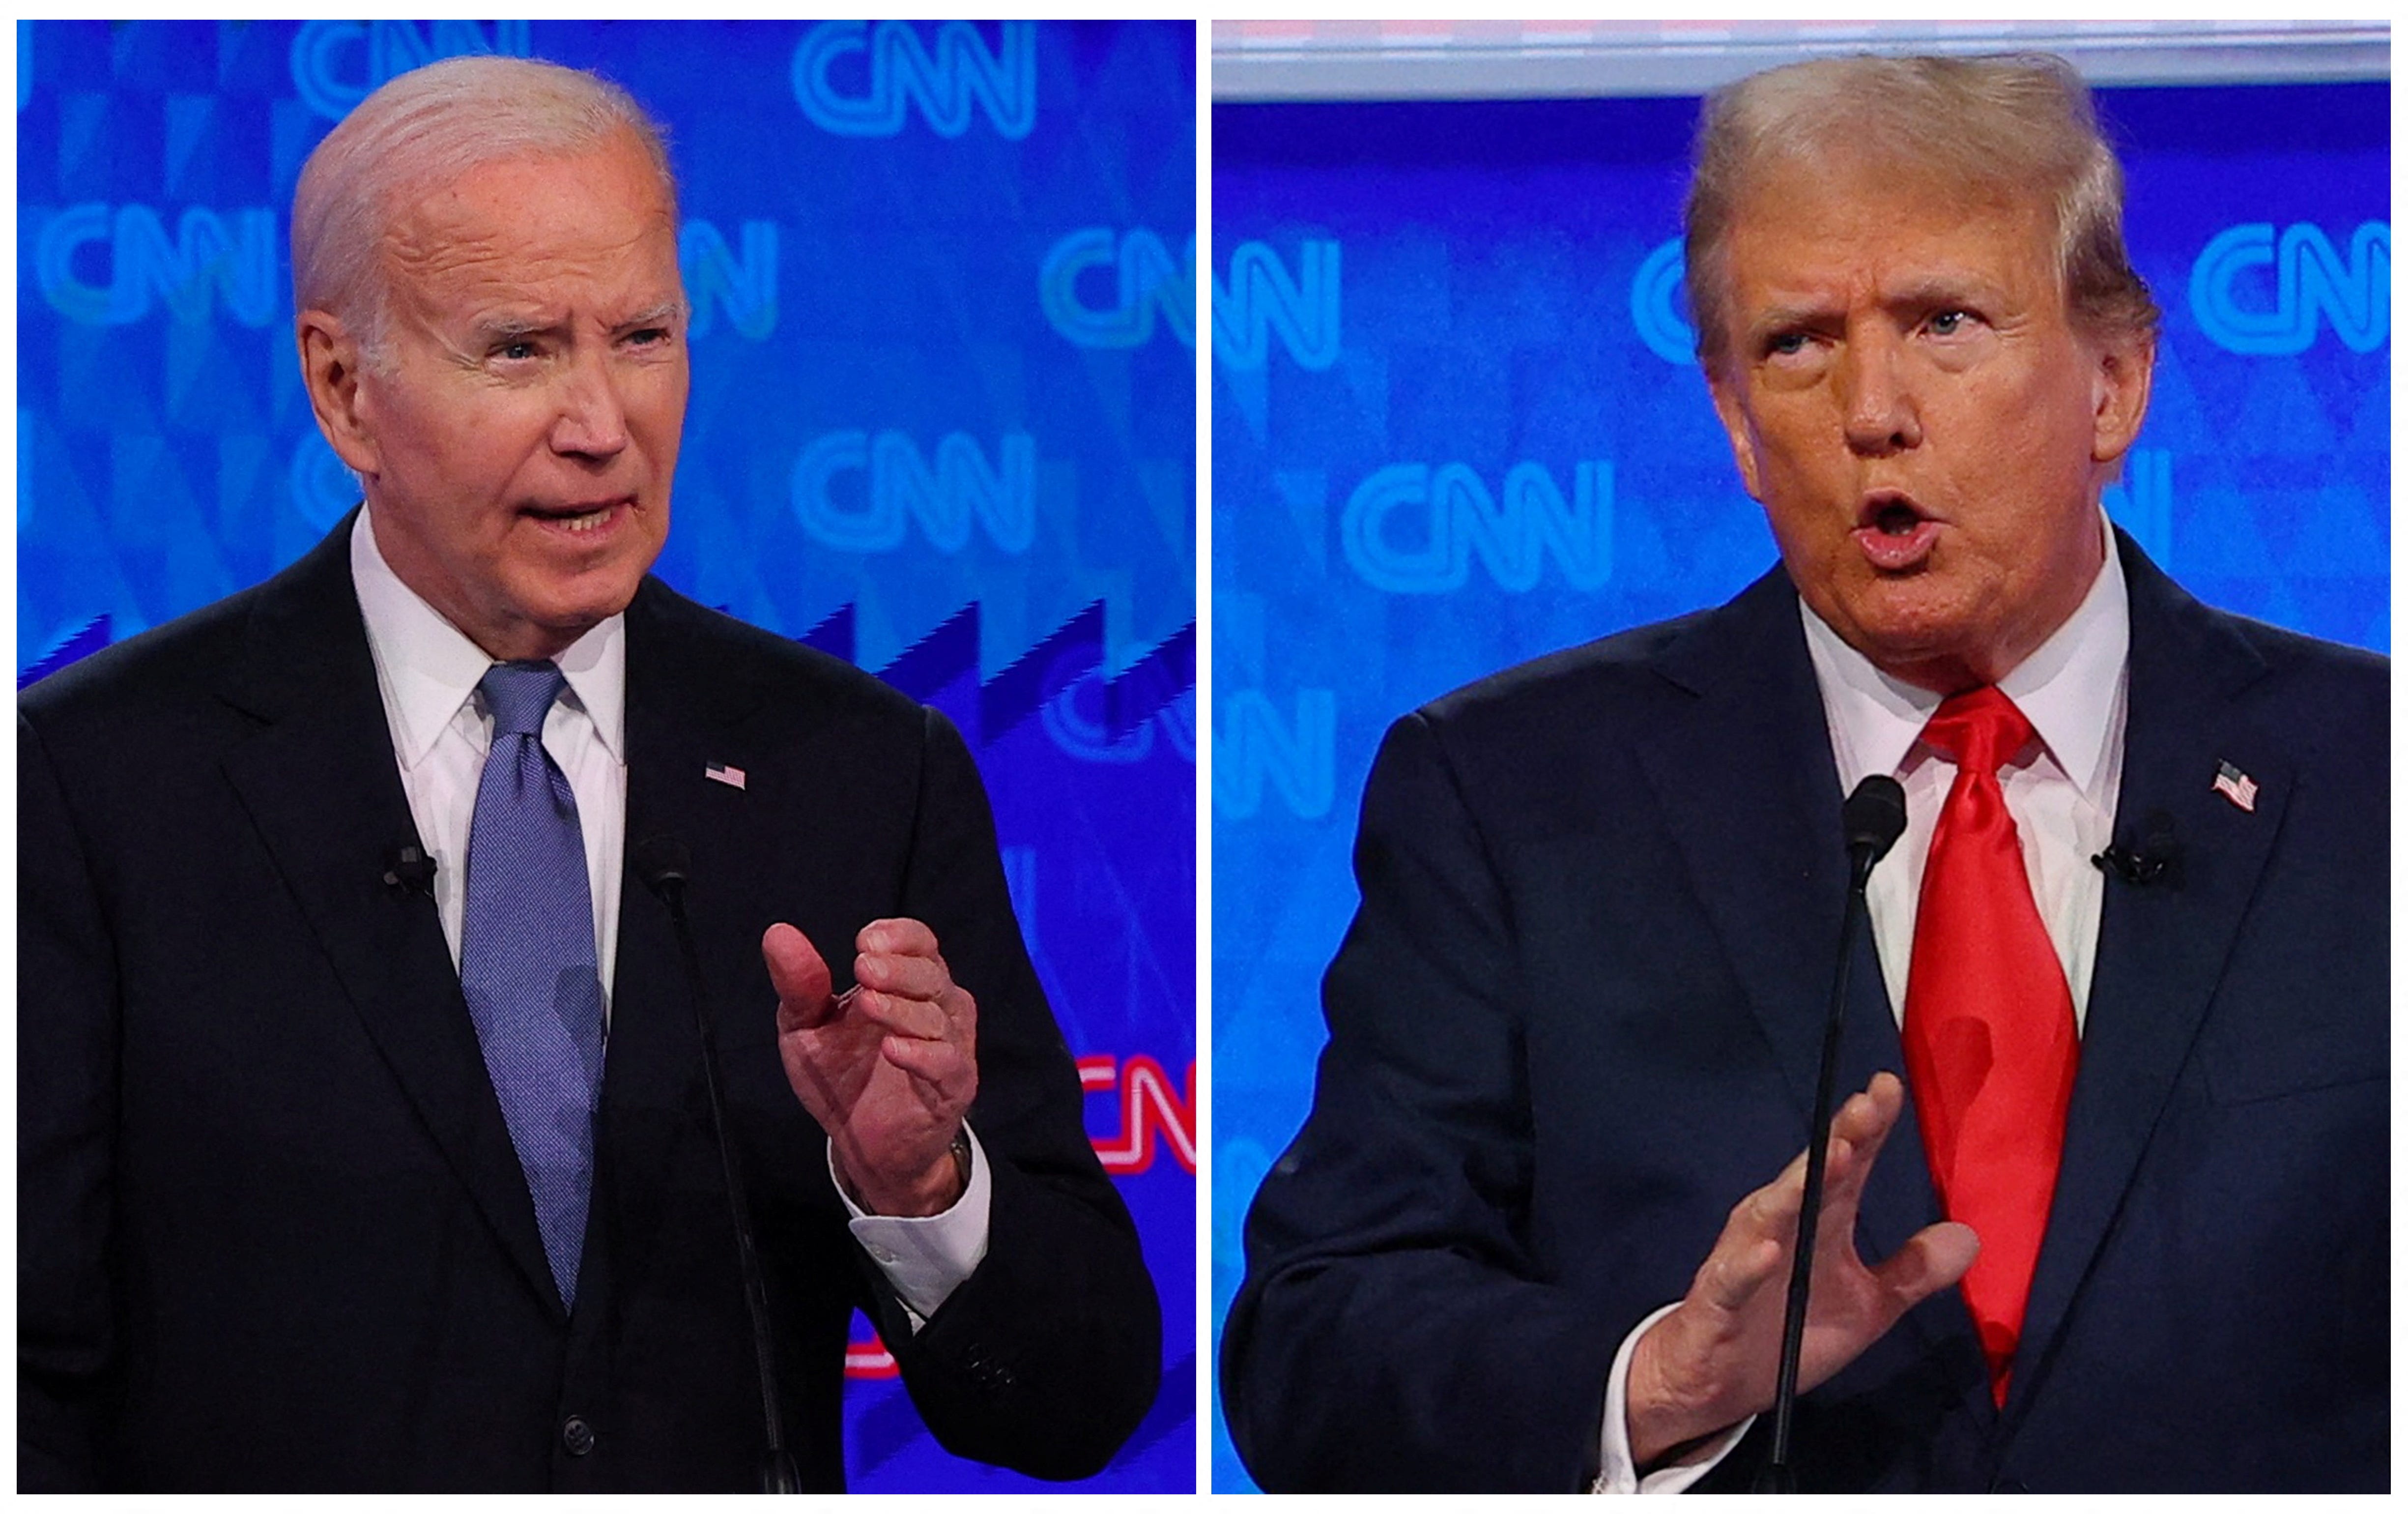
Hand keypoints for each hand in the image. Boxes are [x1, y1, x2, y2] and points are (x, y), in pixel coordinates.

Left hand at [765, 918, 978, 1216]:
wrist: (862, 1144)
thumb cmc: (842, 1075)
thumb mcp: (807, 1027)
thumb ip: (799, 984)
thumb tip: (777, 932)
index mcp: (908, 983)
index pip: (920, 941)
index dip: (899, 936)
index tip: (863, 942)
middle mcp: (939, 1006)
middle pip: (931, 973)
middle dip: (897, 968)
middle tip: (862, 969)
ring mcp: (951, 1046)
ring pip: (939, 1016)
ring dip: (902, 1008)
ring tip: (868, 1005)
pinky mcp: (953, 1086)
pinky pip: (946, 1062)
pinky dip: (921, 1053)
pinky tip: (892, 1048)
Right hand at [1625, 1072, 1978, 1465]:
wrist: (1714, 1385)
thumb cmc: (1789, 1331)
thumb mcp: (1868, 1306)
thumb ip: (1912, 1271)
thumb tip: (1971, 1236)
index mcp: (1818, 1224)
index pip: (1847, 1167)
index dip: (1869, 1129)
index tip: (1888, 1087)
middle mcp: (1779, 1229)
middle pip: (1810, 1178)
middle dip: (1838, 1141)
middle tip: (1866, 1106)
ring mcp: (1743, 1261)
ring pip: (1768, 1215)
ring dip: (1798, 1186)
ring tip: (1834, 1157)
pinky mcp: (1716, 1301)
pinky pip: (1731, 1278)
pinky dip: (1749, 1264)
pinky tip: (1770, 1250)